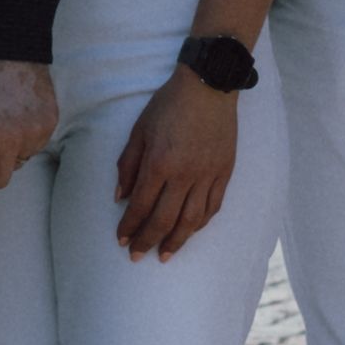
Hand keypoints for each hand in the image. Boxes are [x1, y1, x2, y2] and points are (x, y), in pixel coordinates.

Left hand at [0, 58, 58, 205]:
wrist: (13, 47)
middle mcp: (14, 137)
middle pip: (2, 178)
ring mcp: (36, 132)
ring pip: (19, 163)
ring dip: (9, 154)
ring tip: (3, 122)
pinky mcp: (51, 125)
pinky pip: (36, 147)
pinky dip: (25, 141)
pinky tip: (18, 116)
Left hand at [113, 65, 241, 258]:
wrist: (208, 88)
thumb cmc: (168, 105)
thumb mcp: (139, 130)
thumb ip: (128, 165)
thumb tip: (120, 198)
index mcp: (159, 163)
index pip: (141, 206)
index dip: (130, 227)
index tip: (121, 240)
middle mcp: (184, 175)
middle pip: (165, 219)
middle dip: (149, 241)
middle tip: (137, 256)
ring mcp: (207, 175)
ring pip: (191, 220)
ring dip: (177, 241)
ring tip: (165, 255)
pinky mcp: (224, 173)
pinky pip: (213, 207)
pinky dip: (200, 224)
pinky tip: (190, 232)